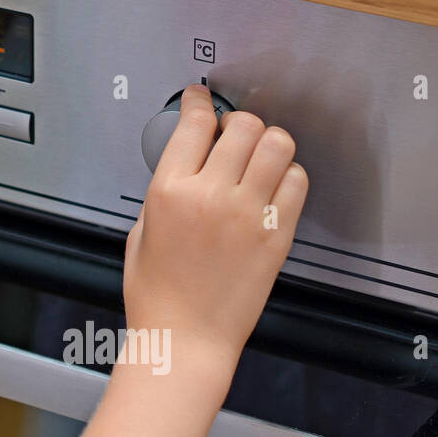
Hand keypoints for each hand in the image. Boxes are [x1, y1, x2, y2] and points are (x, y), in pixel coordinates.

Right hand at [123, 84, 307, 379]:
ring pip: (278, 145)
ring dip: (268, 142)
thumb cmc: (157, 296)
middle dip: (237, 121)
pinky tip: (272, 185)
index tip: (201, 97)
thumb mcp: (140, 231)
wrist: (185, 339)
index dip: (199, 101)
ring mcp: (248, 214)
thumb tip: (186, 164)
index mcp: (168, 191)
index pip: (194, 123)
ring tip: (258, 155)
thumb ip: (164, 191)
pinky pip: (297, 182)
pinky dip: (289, 175)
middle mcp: (211, 196)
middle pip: (243, 125)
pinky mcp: (276, 234)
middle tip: (232, 132)